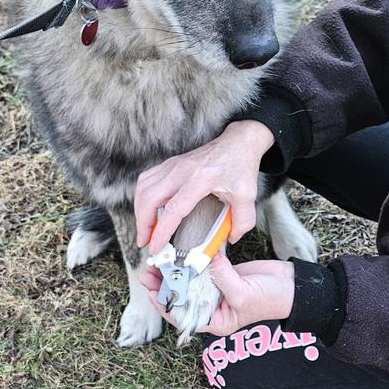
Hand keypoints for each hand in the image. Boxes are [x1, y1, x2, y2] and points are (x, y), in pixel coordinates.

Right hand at [134, 120, 274, 252]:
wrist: (238, 141)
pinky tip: (147, 209)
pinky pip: (146, 180)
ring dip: (139, 211)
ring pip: (143, 188)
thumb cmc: (241, 165)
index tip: (156, 247)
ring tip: (145, 228)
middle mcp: (181, 171)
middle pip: (149, 198)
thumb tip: (230, 239)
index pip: (173, 209)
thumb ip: (242, 222)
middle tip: (145, 242)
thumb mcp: (248, 196)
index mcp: (200, 179)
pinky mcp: (170, 164)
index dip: (161, 231)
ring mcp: (173, 165)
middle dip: (142, 224)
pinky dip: (142, 197)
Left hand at [139, 253, 294, 336]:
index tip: (152, 291)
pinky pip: (203, 267)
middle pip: (182, 296)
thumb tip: (204, 258)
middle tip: (149, 270)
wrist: (293, 286)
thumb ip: (221, 278)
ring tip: (159, 259)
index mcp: (215, 321)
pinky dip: (192, 259)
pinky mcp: (222, 273)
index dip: (165, 304)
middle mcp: (212, 307)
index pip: (183, 316)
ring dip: (175, 270)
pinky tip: (181, 251)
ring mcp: (216, 289)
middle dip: (165, 284)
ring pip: (189, 280)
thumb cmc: (272, 299)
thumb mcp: (243, 293)